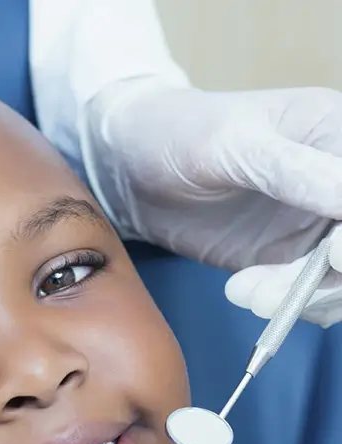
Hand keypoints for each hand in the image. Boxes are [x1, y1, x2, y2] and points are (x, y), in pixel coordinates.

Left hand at [82, 81, 341, 325]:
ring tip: (245, 291)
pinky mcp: (282, 258)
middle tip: (272, 291)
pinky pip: (304, 293)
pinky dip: (283, 303)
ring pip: (337, 279)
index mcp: (337, 136)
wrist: (130, 167)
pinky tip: (243, 290)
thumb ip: (294, 170)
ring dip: (301, 297)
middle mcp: (334, 184)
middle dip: (328, 278)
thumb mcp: (235, 142)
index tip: (331, 255)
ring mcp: (311, 225)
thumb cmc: (180, 133)